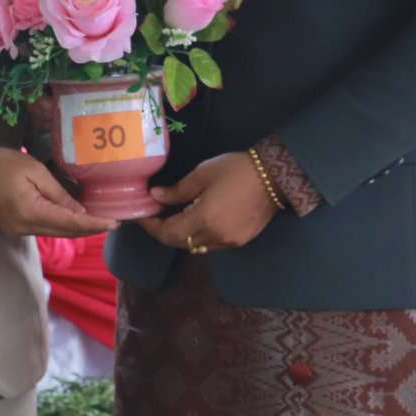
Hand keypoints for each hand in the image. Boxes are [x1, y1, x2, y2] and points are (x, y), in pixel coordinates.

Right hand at [0, 148, 117, 237]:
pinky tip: (75, 219)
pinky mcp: (15, 229)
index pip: (69, 223)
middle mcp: (24, 228)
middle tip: (112, 222)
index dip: (93, 224)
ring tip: (99, 220)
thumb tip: (80, 212)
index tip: (114, 223)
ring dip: (76, 228)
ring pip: (55, 234)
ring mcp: (18, 231)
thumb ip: (59, 194)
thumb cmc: (4, 164)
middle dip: (89, 229)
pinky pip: (45, 230)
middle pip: (64, 233)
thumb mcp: (35, 171)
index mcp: (29, 212)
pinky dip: (62, 226)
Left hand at [138, 152, 277, 252]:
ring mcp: (229, 242)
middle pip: (179, 242)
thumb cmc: (236, 170)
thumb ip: (177, 190)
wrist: (274, 176)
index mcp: (204, 219)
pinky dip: (199, 235)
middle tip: (154, 215)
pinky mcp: (240, 241)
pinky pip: (211, 244)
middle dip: (163, 231)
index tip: (141, 215)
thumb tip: (155, 197)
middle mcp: (215, 237)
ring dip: (181, 235)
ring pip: (195, 245)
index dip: (151, 226)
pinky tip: (197, 219)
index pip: (167, 233)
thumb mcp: (202, 174)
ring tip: (174, 216)